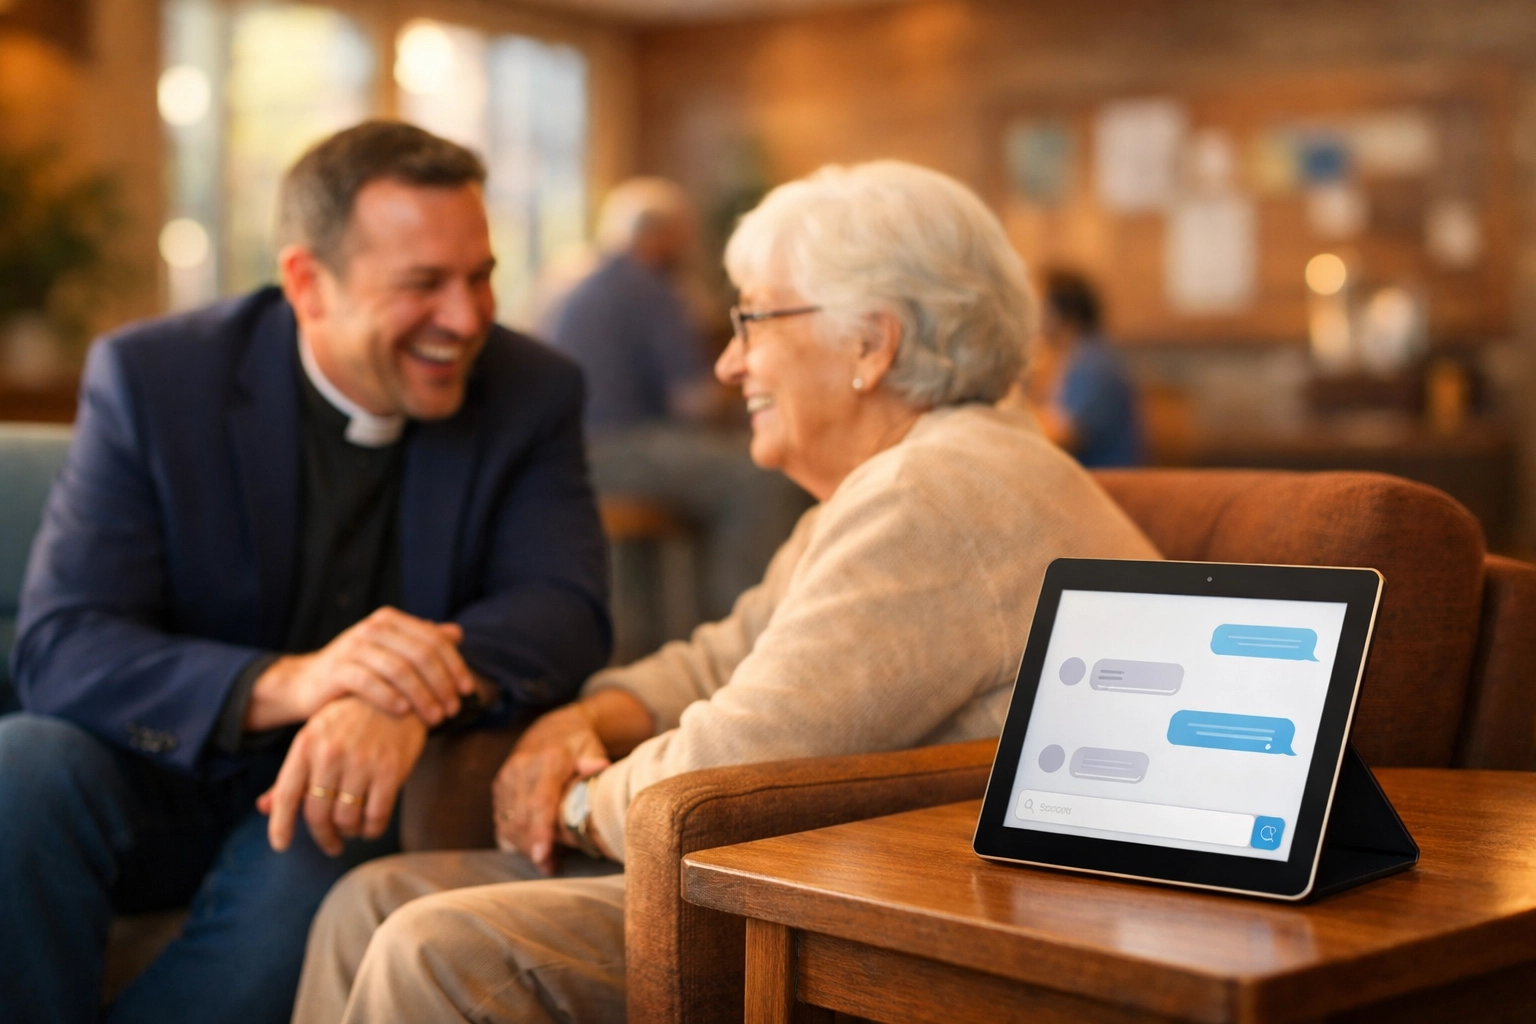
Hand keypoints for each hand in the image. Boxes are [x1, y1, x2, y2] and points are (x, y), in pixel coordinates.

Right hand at [245, 607, 474, 729]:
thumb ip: (422, 642)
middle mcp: (373, 628)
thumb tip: (457, 633)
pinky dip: (390, 697)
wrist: (308, 683)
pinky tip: (404, 713)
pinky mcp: (336, 669)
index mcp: (391, 621)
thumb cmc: (360, 670)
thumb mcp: (392, 653)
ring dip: (422, 696)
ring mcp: (353, 647)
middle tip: (452, 710)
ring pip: (399, 669)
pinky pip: (369, 682)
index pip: (434, 640)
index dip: (455, 666)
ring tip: (435, 718)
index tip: (468, 691)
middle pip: (421, 655)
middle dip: (442, 684)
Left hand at [257, 696, 427, 855]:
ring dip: (349, 831)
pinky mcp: (390, 769)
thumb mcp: (316, 737)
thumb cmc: (351, 720)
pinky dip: (372, 829)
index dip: (280, 825)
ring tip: (353, 828)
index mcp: (306, 744)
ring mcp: (362, 761)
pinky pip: (376, 815)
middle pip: (317, 814)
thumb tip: (263, 808)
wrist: (397, 692)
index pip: (287, 794)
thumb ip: (292, 775)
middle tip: (331, 844)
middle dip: (323, 836)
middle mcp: (331, 753)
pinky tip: (371, 826)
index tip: (280, 846)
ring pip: (347, 818)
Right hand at [493, 704, 609, 874]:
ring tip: (545, 860)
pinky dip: (514, 839)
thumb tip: (601, 770)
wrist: (550, 727)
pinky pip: (501, 820)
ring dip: (524, 846)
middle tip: (551, 864)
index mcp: (548, 760)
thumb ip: (594, 765)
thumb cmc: (578, 743)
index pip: (540, 801)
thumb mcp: (592, 748)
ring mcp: (507, 777)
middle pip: (521, 818)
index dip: (540, 831)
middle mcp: (522, 768)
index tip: (543, 856)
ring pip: (508, 823)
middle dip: (534, 847)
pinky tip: (531, 848)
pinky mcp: (499, 786)